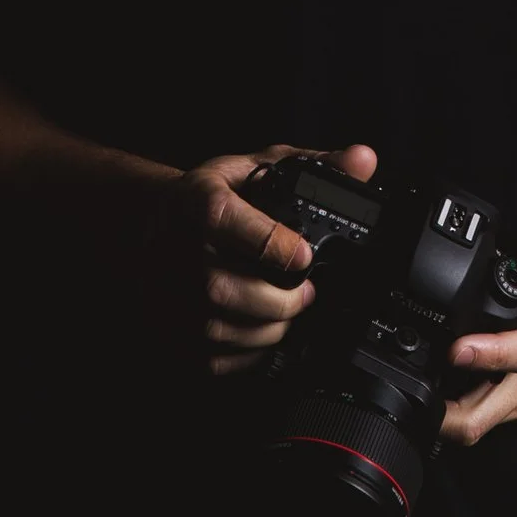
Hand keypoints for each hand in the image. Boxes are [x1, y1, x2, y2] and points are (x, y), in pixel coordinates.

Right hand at [154, 141, 378, 376]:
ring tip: (287, 312)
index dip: (269, 242)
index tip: (304, 256)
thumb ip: (317, 165)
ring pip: (217, 329)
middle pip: (220, 287)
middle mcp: (173, 246)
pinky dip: (247, 353)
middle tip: (306, 293)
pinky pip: (210, 357)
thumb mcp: (261, 166)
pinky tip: (262, 332)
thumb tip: (364, 160)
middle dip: (278, 300)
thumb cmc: (213, 196)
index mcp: (197, 199)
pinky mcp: (166, 328)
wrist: (153, 221)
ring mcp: (165, 292)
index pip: (222, 219)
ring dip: (267, 329)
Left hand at [439, 186, 516, 445]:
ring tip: (417, 390)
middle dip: (448, 415)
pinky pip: (495, 415)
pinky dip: (469, 405)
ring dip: (452, 413)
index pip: (515, 354)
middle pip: (484, 418)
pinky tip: (451, 384)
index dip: (483, 355)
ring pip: (485, 424)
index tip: (455, 350)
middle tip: (413, 393)